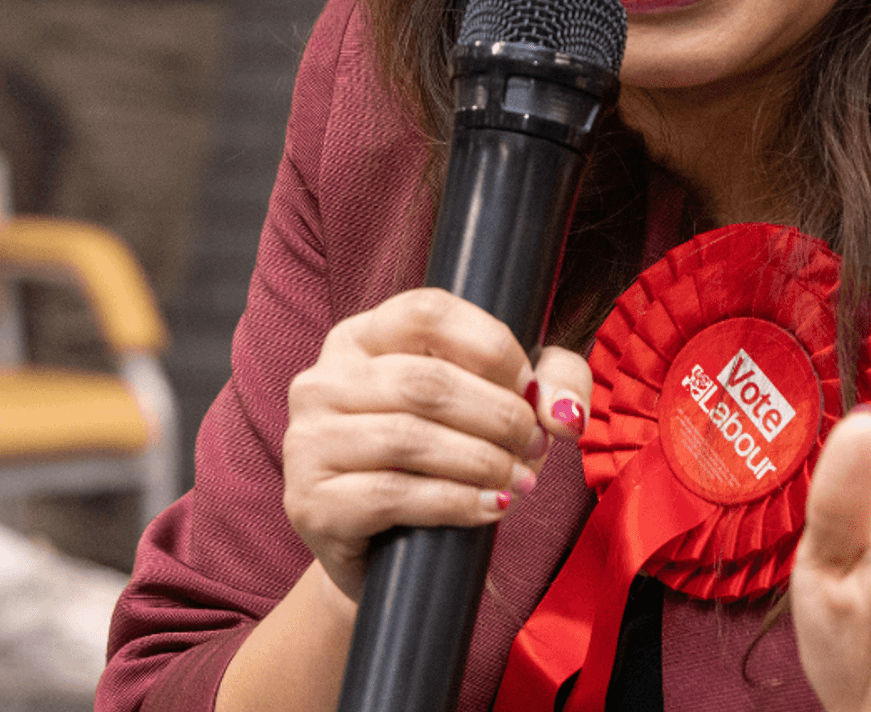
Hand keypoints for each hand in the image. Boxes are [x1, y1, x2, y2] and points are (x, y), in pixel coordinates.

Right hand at [282, 287, 592, 601]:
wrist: (387, 557)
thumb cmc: (442, 464)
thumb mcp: (498, 405)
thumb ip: (549, 383)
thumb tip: (564, 411)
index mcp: (360, 337)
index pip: (427, 312)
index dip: (491, 346)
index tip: (530, 387)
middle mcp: (321, 380)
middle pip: (424, 380)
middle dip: (497, 414)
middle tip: (535, 444)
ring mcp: (306, 441)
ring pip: (409, 437)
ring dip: (482, 460)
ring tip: (521, 479)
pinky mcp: (310, 502)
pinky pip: (393, 494)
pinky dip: (455, 502)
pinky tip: (491, 508)